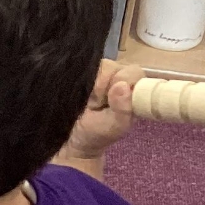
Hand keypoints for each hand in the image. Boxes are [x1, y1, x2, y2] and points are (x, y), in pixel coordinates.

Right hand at [56, 60, 141, 178]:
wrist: (71, 139)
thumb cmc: (97, 134)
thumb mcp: (114, 127)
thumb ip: (123, 109)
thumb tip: (122, 86)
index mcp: (133, 90)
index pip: (133, 72)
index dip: (122, 82)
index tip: (110, 99)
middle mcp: (117, 78)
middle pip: (113, 65)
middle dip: (103, 84)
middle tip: (97, 104)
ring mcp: (98, 75)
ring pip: (96, 64)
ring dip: (90, 83)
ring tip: (87, 100)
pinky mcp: (81, 74)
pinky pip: (80, 66)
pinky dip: (78, 78)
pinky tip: (78, 93)